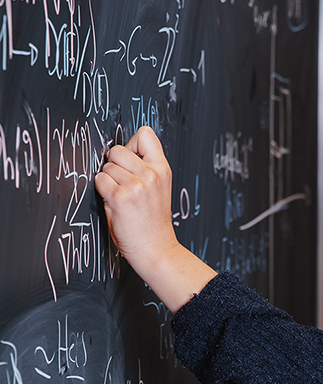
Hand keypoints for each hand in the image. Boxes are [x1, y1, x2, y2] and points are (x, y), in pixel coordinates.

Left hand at [95, 126, 175, 278]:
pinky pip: (100, 180)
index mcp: (162, 169)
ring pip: (106, 167)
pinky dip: (102, 191)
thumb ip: (146, 167)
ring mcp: (135, 186)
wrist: (156, 249)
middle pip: (117, 150)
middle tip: (122, 184)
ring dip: (108, 181)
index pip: (144, 133)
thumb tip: (119, 151)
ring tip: (121, 198)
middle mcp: (150, 174)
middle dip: (114, 165)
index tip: (131, 159)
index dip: (132, 144)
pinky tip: (114, 203)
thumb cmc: (153, 222)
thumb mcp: (160, 188)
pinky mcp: (119, 198)